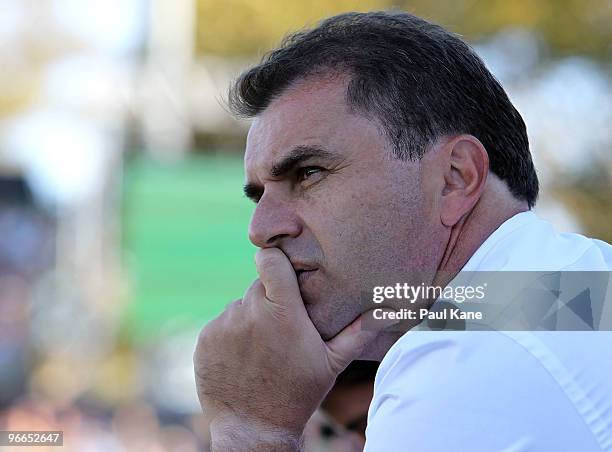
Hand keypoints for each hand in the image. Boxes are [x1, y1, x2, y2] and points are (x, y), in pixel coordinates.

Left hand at [194, 248, 385, 450]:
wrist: (254, 430)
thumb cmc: (298, 394)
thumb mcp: (332, 364)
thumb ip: (356, 332)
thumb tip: (382, 310)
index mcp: (282, 312)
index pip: (270, 259)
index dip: (276, 261)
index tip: (282, 271)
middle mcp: (248, 313)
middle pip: (257, 285)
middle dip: (270, 299)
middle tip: (280, 326)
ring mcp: (223, 326)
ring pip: (239, 306)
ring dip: (249, 318)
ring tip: (262, 347)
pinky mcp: (204, 340)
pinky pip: (220, 324)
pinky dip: (231, 335)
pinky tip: (244, 357)